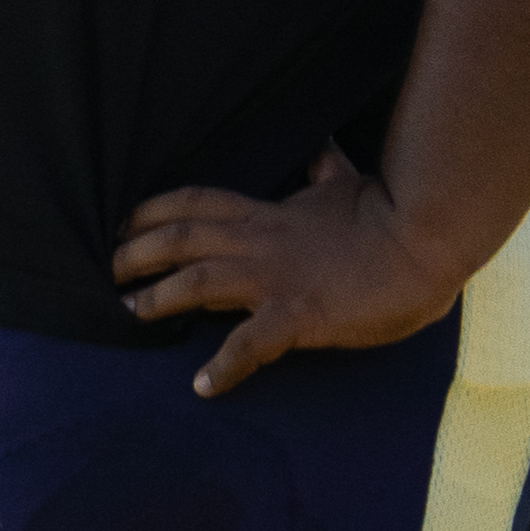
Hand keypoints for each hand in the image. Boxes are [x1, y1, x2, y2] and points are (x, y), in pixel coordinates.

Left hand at [110, 143, 462, 397]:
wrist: (422, 242)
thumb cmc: (386, 214)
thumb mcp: (346, 181)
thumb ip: (324, 167)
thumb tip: (321, 145)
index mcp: (269, 213)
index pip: (196, 202)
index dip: (154, 210)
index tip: (122, 221)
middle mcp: (261, 241)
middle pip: (181, 238)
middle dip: (137, 252)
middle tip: (106, 269)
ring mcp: (276, 277)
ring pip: (198, 282)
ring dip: (159, 299)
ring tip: (129, 314)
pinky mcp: (299, 314)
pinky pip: (252, 342)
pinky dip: (224, 366)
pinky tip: (203, 385)